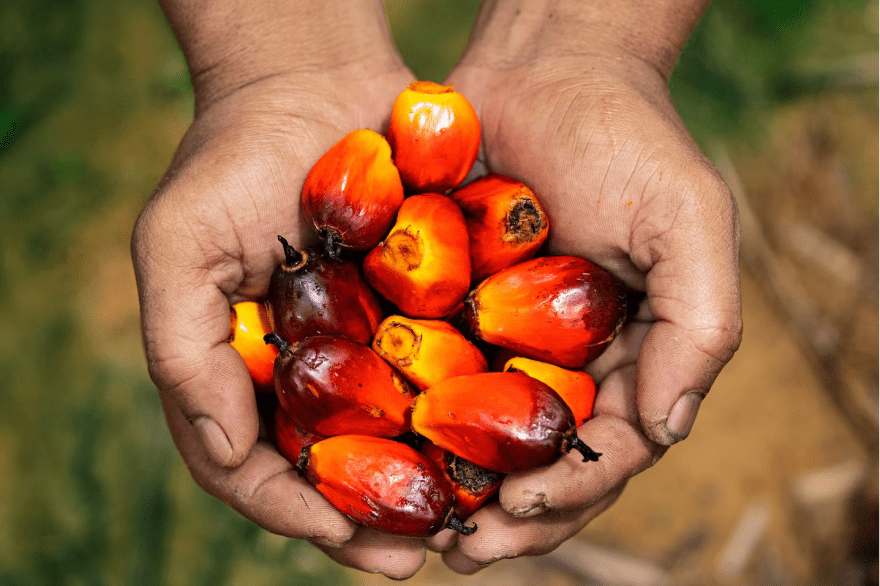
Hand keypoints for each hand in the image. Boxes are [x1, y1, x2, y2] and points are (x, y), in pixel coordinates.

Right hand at [131, 15, 438, 573]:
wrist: (313, 79)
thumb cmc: (234, 157)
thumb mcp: (179, 247)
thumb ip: (182, 352)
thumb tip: (227, 456)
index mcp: (242, 373)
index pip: (255, 467)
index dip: (292, 509)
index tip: (338, 532)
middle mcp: (307, 371)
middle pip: (335, 469)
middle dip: (372, 520)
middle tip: (418, 553)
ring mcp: (367, 343)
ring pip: (397, 435)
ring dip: (430, 483)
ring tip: (471, 518)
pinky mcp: (420, 309)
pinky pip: (447, 370)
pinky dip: (471, 409)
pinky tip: (505, 436)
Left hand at [431, 23, 741, 573]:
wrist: (544, 68)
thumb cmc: (626, 139)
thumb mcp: (688, 222)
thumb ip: (700, 326)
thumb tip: (668, 430)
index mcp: (632, 357)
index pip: (608, 450)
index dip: (569, 491)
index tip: (519, 513)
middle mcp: (569, 361)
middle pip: (541, 461)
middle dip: (507, 515)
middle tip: (460, 551)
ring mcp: (506, 338)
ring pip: (481, 436)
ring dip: (453, 487)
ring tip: (416, 527)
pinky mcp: (452, 308)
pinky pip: (432, 375)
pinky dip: (411, 418)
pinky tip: (379, 449)